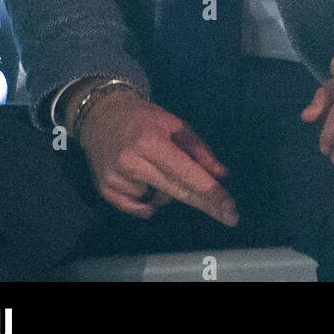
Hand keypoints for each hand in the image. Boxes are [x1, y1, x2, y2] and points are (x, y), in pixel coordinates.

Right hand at [77, 89, 236, 225]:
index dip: (209, 191)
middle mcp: (131, 162)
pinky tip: (146, 185)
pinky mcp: (104, 190)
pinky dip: (147, 201)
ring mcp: (115, 179)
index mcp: (150, 142)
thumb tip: (221, 174)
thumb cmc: (145, 119)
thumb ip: (199, 150)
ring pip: (158, 200)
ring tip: (155, 166)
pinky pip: (138, 208)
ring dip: (166, 190)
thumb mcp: (175, 125)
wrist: (102, 117)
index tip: (230, 209)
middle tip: (231, 217)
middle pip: (176, 191)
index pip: (186, 172)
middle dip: (205, 204)